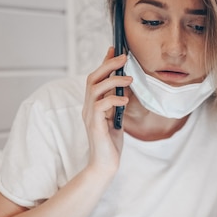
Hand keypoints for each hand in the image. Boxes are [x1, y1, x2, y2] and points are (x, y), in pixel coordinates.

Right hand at [81, 47, 131, 175]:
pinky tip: (125, 100)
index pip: (95, 78)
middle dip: (108, 65)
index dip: (104, 62)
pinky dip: (113, 99)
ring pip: (95, 88)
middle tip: (123, 57)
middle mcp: (88, 108)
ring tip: (129, 78)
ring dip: (113, 80)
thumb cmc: (110, 144)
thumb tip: (125, 85)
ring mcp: (89, 116)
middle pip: (92, 78)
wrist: (104, 166)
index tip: (114, 49)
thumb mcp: (116, 118)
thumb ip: (117, 103)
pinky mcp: (94, 126)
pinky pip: (100, 106)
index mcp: (93, 105)